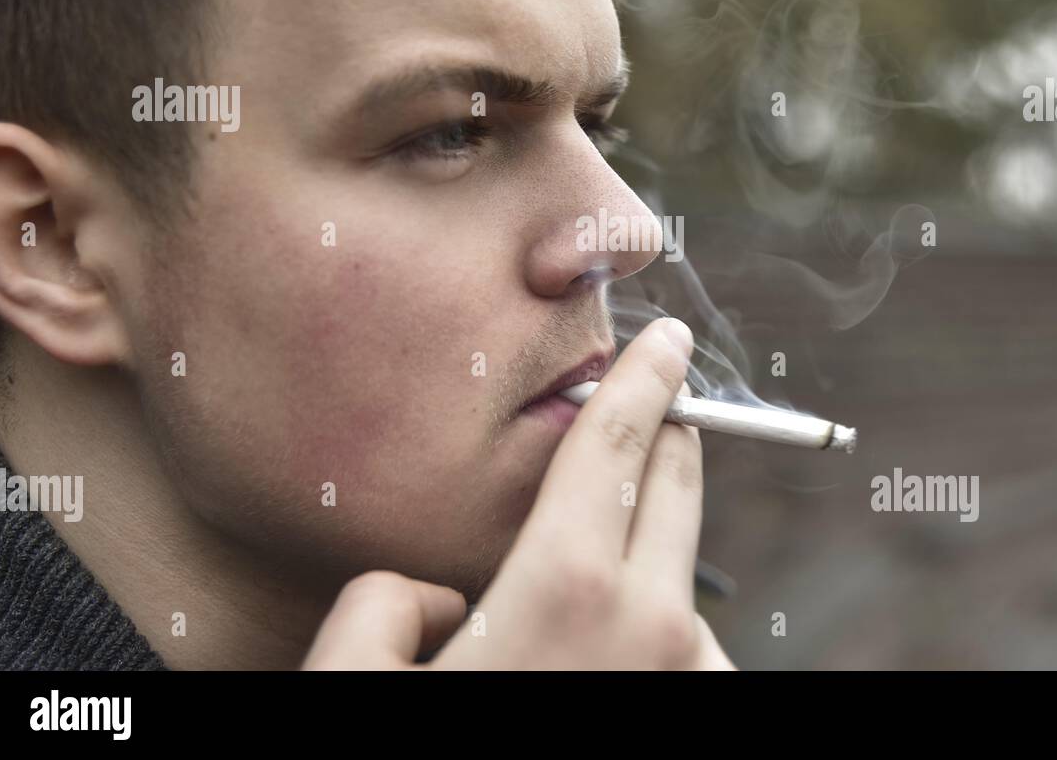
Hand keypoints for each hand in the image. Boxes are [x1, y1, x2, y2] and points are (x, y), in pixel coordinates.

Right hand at [301, 317, 734, 669]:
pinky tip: (615, 661)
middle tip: (655, 410)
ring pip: (685, 579)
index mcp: (564, 590)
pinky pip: (691, 653)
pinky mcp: (705, 716)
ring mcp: (688, 679)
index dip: (642, 379)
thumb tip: (441, 595)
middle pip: (676, 486)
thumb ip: (385, 599)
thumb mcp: (351, 676)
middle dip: (666, 439)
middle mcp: (651, 626)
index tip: (665, 340)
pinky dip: (663, 638)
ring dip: (655, 558)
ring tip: (598, 588)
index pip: (615, 445)